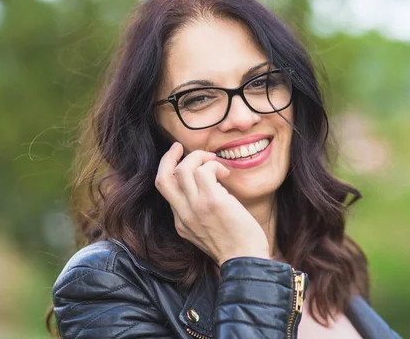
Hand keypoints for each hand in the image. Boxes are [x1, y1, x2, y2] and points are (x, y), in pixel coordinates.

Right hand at [155, 142, 269, 265]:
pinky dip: (214, 165)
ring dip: (200, 158)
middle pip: (163, 177)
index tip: (179, 159)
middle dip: (169, 157)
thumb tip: (212, 187)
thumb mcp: (208, 231)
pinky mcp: (212, 201)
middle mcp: (184, 214)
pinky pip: (204, 171)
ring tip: (216, 164)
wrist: (246, 261)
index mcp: (181, 222)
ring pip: (183, 169)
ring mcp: (196, 207)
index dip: (170, 170)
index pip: (165, 190)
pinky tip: (225, 174)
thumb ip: (201, 213)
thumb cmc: (236, 247)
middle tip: (182, 148)